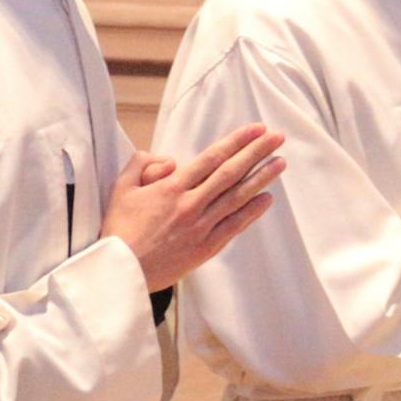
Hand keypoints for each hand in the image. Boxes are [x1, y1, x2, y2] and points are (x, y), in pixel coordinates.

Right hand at [101, 124, 287, 291]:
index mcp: (171, 188)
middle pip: (230, 173)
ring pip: (237, 197)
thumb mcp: (121, 188)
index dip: (236, 142)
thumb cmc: (120, 229)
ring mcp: (201, 227)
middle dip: (256, 152)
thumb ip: (142, 164)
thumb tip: (170, 160)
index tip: (256, 129)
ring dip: (261, 178)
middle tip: (277, 138)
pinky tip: (266, 198)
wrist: (122, 271)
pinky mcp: (205, 247)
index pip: (211, 158)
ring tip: (280, 163)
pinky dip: (252, 211)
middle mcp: (191, 205)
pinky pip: (234, 225)